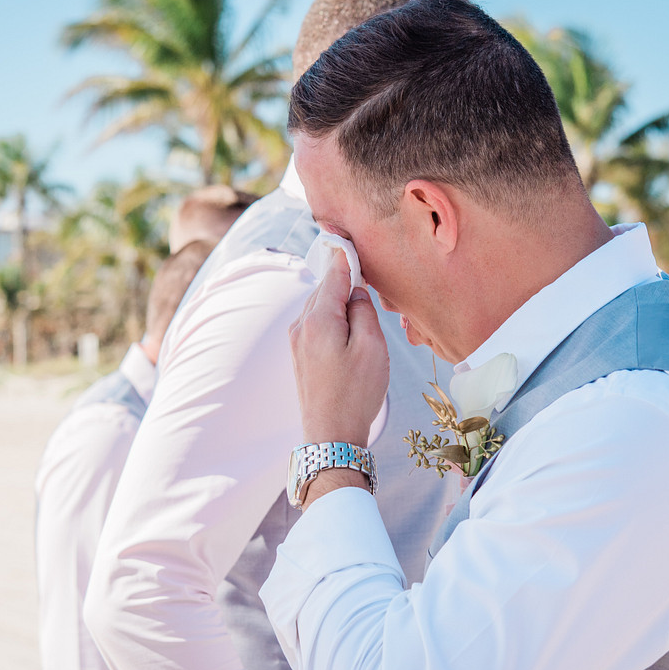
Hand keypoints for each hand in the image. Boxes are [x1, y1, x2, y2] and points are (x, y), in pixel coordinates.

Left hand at [289, 252, 388, 447]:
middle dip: (346, 282)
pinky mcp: (299, 355)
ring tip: (364, 314)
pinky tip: (350, 334)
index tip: (349, 234)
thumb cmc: (356, 393)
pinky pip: (317, 324)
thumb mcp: (372, 347)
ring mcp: (297, 341)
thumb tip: (356, 290)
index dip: (345, 253)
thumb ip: (364, 310)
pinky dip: (333, 320)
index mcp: (318, 318)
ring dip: (340, 304)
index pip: (333, 272)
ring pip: (321, 307)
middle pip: (325, 288)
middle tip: (369, 281)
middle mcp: (301, 325)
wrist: (331, 435)